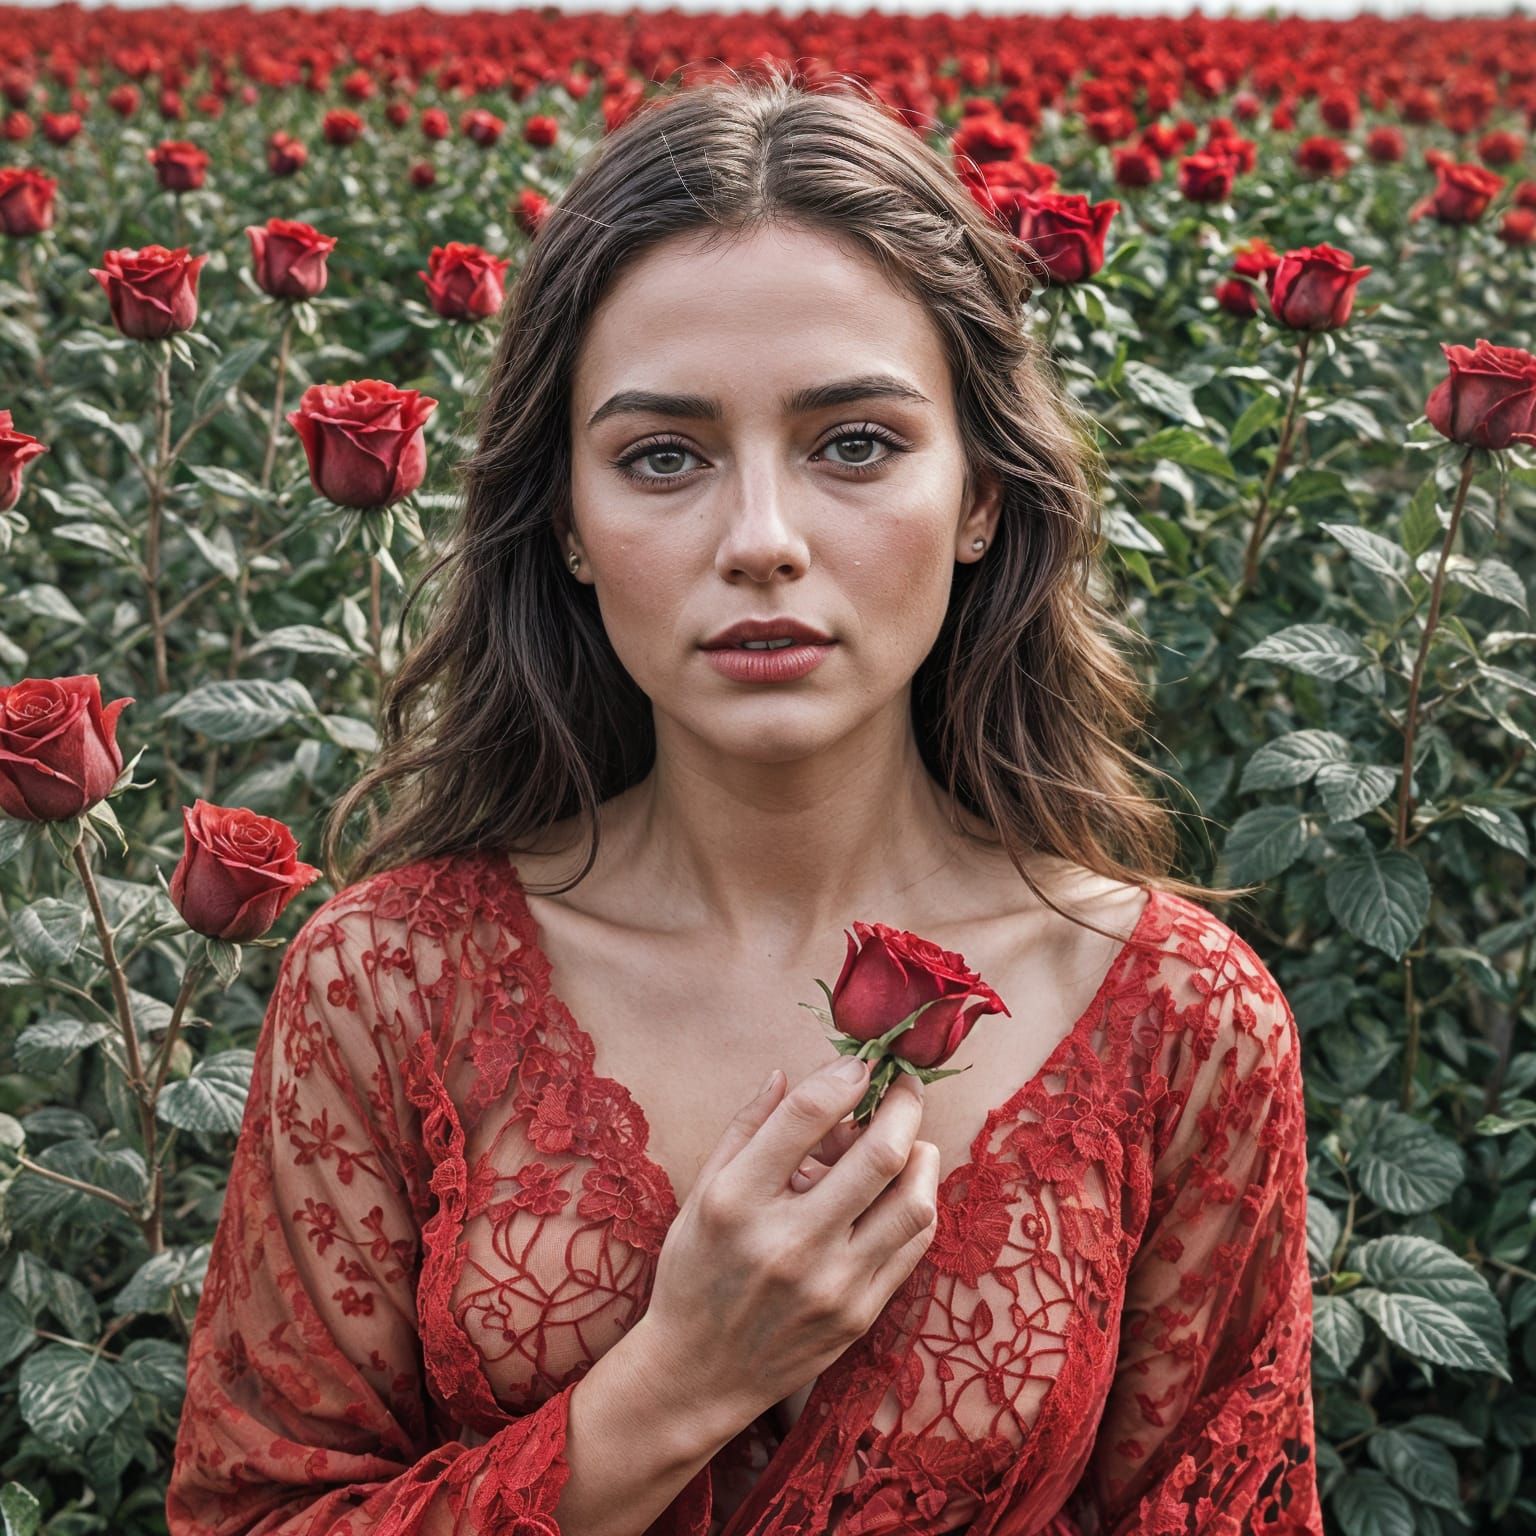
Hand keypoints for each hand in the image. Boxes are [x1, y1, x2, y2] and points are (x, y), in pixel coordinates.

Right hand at [635, 1057, 938, 1435]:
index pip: (806, 1116)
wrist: (698, 1373)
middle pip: (878, 1155)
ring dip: (920, 1154)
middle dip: (902, 1104)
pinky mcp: (859, 1314)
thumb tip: (787, 1073)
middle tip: (903, 1086)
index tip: (861, 1062)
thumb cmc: (696, 1272)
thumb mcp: (702, 1192)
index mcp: (737, 1201)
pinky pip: (913, 1245)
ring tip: (910, 1138)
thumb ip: (745, 1128)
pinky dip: (918, 1202)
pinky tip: (903, 1185)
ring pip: (912, 1202)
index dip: (843, 1076)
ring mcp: (831, 1284)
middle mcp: (789, 1242)